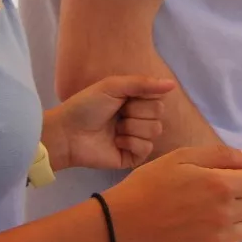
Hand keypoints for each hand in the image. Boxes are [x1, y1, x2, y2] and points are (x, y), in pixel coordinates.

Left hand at [44, 76, 173, 171]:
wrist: (68, 133)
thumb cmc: (86, 106)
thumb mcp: (113, 86)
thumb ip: (142, 83)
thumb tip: (172, 84)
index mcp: (135, 101)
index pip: (158, 98)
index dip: (142, 98)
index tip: (123, 98)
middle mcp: (138, 119)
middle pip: (158, 114)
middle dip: (136, 112)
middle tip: (117, 114)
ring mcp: (136, 139)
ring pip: (155, 131)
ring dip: (132, 127)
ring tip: (114, 129)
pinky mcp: (132, 157)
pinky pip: (147, 148)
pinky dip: (130, 143)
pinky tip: (116, 142)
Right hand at [103, 145, 241, 241]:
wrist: (125, 220)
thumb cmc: (152, 182)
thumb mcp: (182, 157)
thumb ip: (221, 156)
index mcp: (220, 184)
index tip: (225, 179)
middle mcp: (225, 212)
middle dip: (238, 197)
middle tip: (211, 196)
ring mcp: (219, 238)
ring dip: (236, 221)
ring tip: (210, 216)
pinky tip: (209, 234)